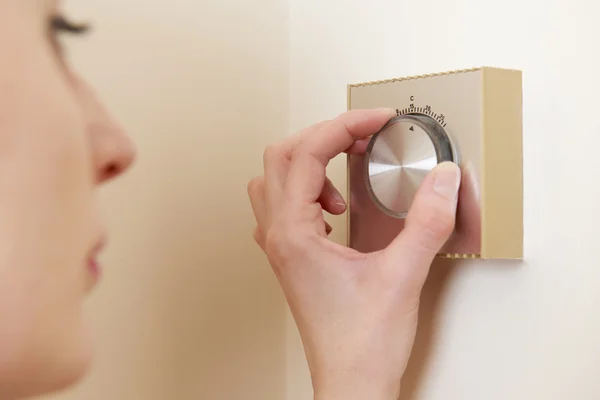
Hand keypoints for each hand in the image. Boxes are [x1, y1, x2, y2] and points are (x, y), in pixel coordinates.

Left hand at [247, 109, 460, 399]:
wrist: (351, 383)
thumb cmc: (362, 344)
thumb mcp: (403, 275)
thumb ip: (426, 221)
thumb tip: (441, 178)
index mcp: (294, 234)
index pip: (306, 154)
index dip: (344, 125)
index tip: (377, 119)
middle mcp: (279, 237)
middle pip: (282, 157)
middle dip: (324, 135)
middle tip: (363, 133)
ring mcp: (281, 248)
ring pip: (274, 180)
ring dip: (309, 162)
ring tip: (344, 177)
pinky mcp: (292, 258)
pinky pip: (282, 206)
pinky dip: (306, 190)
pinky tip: (334, 208)